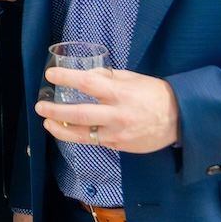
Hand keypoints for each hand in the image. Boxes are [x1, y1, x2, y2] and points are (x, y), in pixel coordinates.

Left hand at [36, 66, 180, 154]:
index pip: (87, 84)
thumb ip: (109, 78)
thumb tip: (88, 75)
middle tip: (40, 106)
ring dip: (60, 129)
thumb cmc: (156, 95)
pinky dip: (77, 136)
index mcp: (119, 93)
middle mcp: (116, 114)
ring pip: (81, 134)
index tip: (50, 75)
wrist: (180, 119)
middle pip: (78, 114)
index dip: (66, 78)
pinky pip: (93, 141)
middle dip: (55, 111)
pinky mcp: (119, 145)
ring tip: (47, 122)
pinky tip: (67, 131)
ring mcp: (116, 133)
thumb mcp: (134, 79)